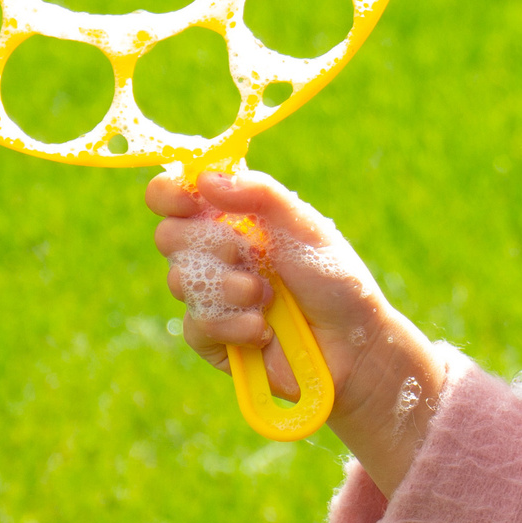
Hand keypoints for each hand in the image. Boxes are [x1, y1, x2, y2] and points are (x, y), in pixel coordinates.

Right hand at [148, 170, 443, 493]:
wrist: (353, 346)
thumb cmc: (335, 281)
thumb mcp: (305, 228)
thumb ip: (261, 196)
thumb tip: (204, 177)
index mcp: (235, 220)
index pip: (178, 197)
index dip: (170, 195)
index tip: (188, 201)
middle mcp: (216, 255)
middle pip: (168, 235)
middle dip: (208, 243)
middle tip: (245, 253)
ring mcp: (210, 297)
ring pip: (179, 280)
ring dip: (229, 287)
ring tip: (269, 296)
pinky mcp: (211, 338)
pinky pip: (197, 324)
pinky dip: (234, 325)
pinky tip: (264, 330)